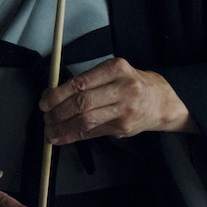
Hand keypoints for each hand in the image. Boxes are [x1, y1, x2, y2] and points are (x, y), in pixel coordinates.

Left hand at [39, 57, 196, 144]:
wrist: (161, 100)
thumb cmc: (130, 83)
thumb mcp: (113, 72)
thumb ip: (88, 82)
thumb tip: (54, 95)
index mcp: (115, 69)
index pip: (80, 83)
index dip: (58, 94)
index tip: (44, 101)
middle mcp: (122, 88)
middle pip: (82, 103)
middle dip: (58, 112)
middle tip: (45, 117)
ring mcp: (124, 110)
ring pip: (87, 120)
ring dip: (63, 127)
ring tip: (49, 131)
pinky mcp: (124, 128)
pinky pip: (93, 133)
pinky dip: (74, 136)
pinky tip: (62, 138)